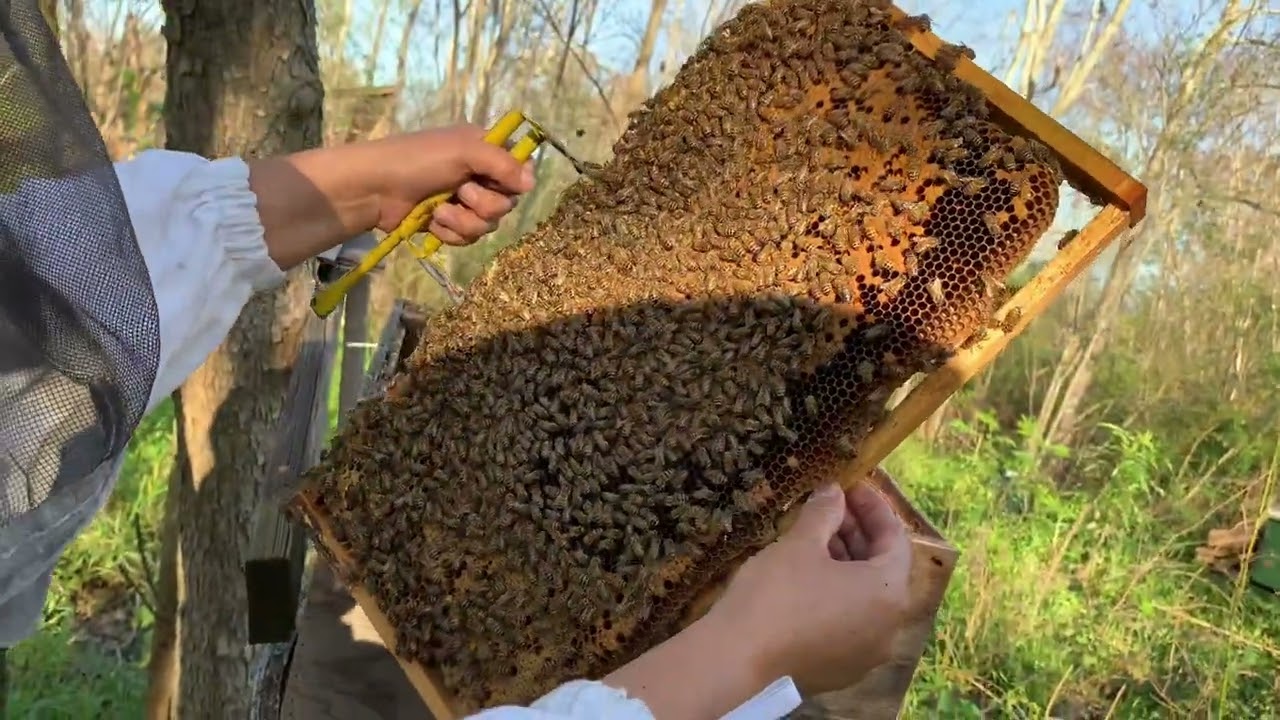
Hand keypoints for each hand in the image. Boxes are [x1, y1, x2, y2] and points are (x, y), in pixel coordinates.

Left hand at [367, 124, 535, 244]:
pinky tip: (433, 221)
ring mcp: (464, 202)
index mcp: (484, 151)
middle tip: (461, 191)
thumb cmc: (417, 160)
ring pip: (489, 225)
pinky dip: (451, 231)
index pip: (520, 168)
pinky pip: (468, 238)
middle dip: (483, 203)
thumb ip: (502, 164)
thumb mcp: (463, 152)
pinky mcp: (450, 224)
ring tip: (440, 210)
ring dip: (464, 220)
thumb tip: (532, 182)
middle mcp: (478, 176)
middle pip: (507, 203)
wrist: (374, 188)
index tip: (503, 183)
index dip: (516, 180)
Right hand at [706, 481, 912, 694]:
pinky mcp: (841, 669)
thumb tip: (834, 492)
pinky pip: (848, 622)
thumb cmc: (776, 594)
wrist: (737, 661)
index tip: (851, 484)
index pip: (895, 539)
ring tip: (815, 537)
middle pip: (882, 569)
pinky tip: (807, 576)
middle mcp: (889, 627)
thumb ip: (824, 513)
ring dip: (845, 563)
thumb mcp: (800, 543)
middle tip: (830, 507)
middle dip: (857, 534)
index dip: (873, 507)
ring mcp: (866, 653)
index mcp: (888, 593)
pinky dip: (836, 594)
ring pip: (864, 597)